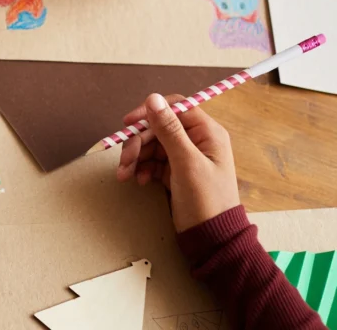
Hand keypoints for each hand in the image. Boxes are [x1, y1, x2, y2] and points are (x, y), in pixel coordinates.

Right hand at [117, 93, 240, 231]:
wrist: (211, 238)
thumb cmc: (206, 200)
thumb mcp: (186, 163)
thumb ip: (169, 130)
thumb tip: (153, 98)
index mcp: (207, 133)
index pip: (175, 108)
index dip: (150, 112)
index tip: (128, 123)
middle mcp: (196, 140)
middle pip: (158, 128)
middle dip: (138, 142)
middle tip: (125, 160)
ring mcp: (185, 156)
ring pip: (152, 145)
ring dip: (136, 157)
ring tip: (124, 175)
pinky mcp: (175, 171)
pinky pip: (152, 161)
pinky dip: (142, 168)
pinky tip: (138, 180)